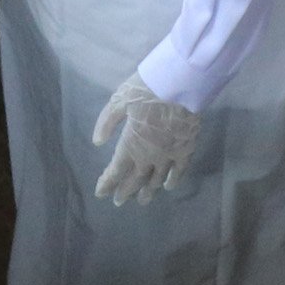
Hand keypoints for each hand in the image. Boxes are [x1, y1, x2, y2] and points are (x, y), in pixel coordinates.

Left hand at [91, 77, 200, 201]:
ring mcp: (169, 155)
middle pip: (135, 180)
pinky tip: (168, 188)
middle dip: (125, 191)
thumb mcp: (119, 100)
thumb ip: (107, 122)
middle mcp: (149, 156)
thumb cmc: (147, 89)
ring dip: (148, 191)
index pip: (116, 170)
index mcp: (130, 144)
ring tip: (142, 201)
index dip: (108, 183)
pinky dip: (174, 180)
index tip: (100, 193)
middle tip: (119, 202)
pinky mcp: (186, 149)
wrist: (181, 83)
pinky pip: (180, 171)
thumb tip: (97, 142)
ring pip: (156, 179)